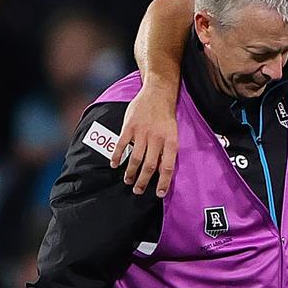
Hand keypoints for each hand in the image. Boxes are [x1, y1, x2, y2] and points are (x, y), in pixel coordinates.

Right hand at [111, 81, 178, 196]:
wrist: (158, 93)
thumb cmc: (166, 115)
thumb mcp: (173, 132)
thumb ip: (167, 150)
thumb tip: (162, 170)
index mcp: (170, 141)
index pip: (168, 167)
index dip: (163, 182)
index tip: (158, 194)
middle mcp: (157, 139)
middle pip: (149, 166)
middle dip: (143, 181)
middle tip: (138, 190)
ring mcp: (142, 133)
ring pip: (136, 158)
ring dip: (130, 172)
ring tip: (128, 181)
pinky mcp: (129, 127)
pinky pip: (122, 145)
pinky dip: (117, 156)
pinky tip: (114, 164)